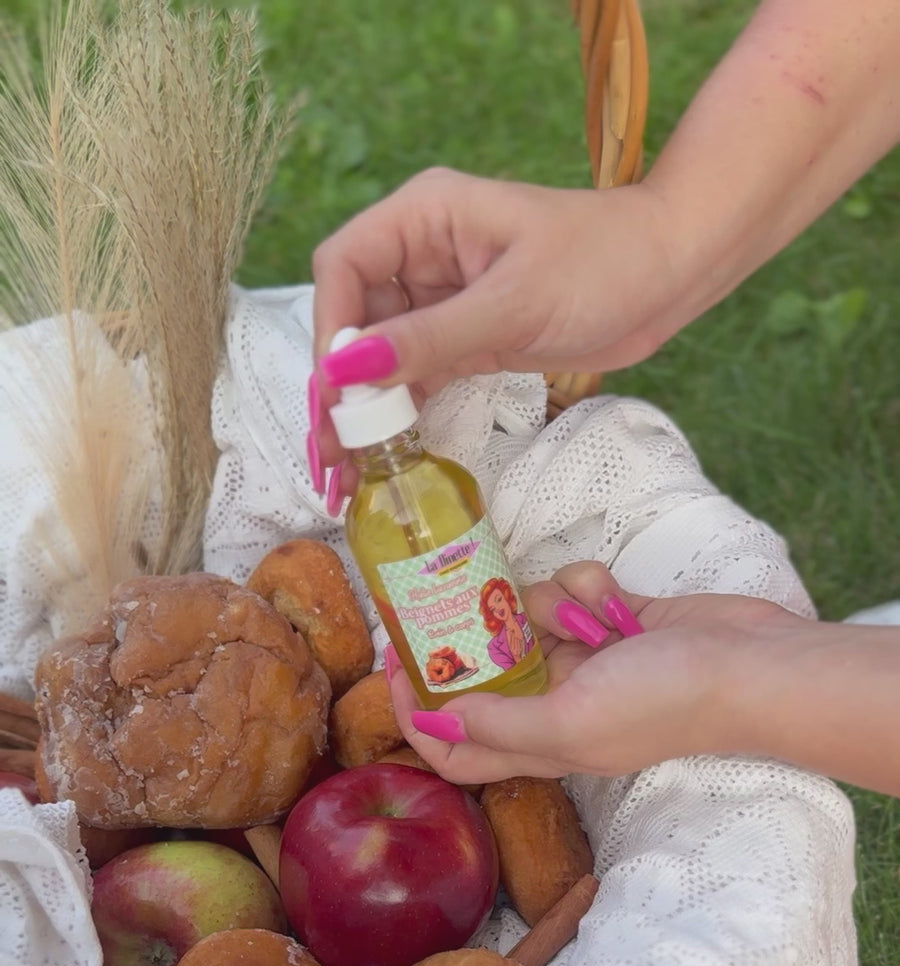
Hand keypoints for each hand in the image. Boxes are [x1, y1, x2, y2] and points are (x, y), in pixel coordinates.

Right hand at [309, 174, 679, 489]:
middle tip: (327, 457)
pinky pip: (415, 379)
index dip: (331, 330)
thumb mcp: (514, 303)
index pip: (344, 268)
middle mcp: (422, 255)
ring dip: (361, 415)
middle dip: (336, 390)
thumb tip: (348, 368)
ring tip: (342, 477)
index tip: (338, 393)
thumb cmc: (604, 263)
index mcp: (424, 217)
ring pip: (378, 359)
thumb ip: (430, 338)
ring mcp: (441, 300)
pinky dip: (398, 418)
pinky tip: (381, 460)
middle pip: (351, 321)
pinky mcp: (466, 339)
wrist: (671, 275)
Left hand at [387, 562, 805, 784]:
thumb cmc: (665, 702)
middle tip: (452, 601)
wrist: (751, 664)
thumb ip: (497, 725)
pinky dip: (587, 588)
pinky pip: (572, 591)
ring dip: (548, 604)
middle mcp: (556, 706)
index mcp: (542, 746)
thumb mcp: (570, 722)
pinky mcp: (613, 620)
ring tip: (582, 615)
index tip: (392, 669)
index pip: (455, 750)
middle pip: (484, 674)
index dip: (416, 717)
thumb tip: (429, 728)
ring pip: (527, 618)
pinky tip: (615, 599)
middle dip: (475, 638)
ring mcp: (586, 660)